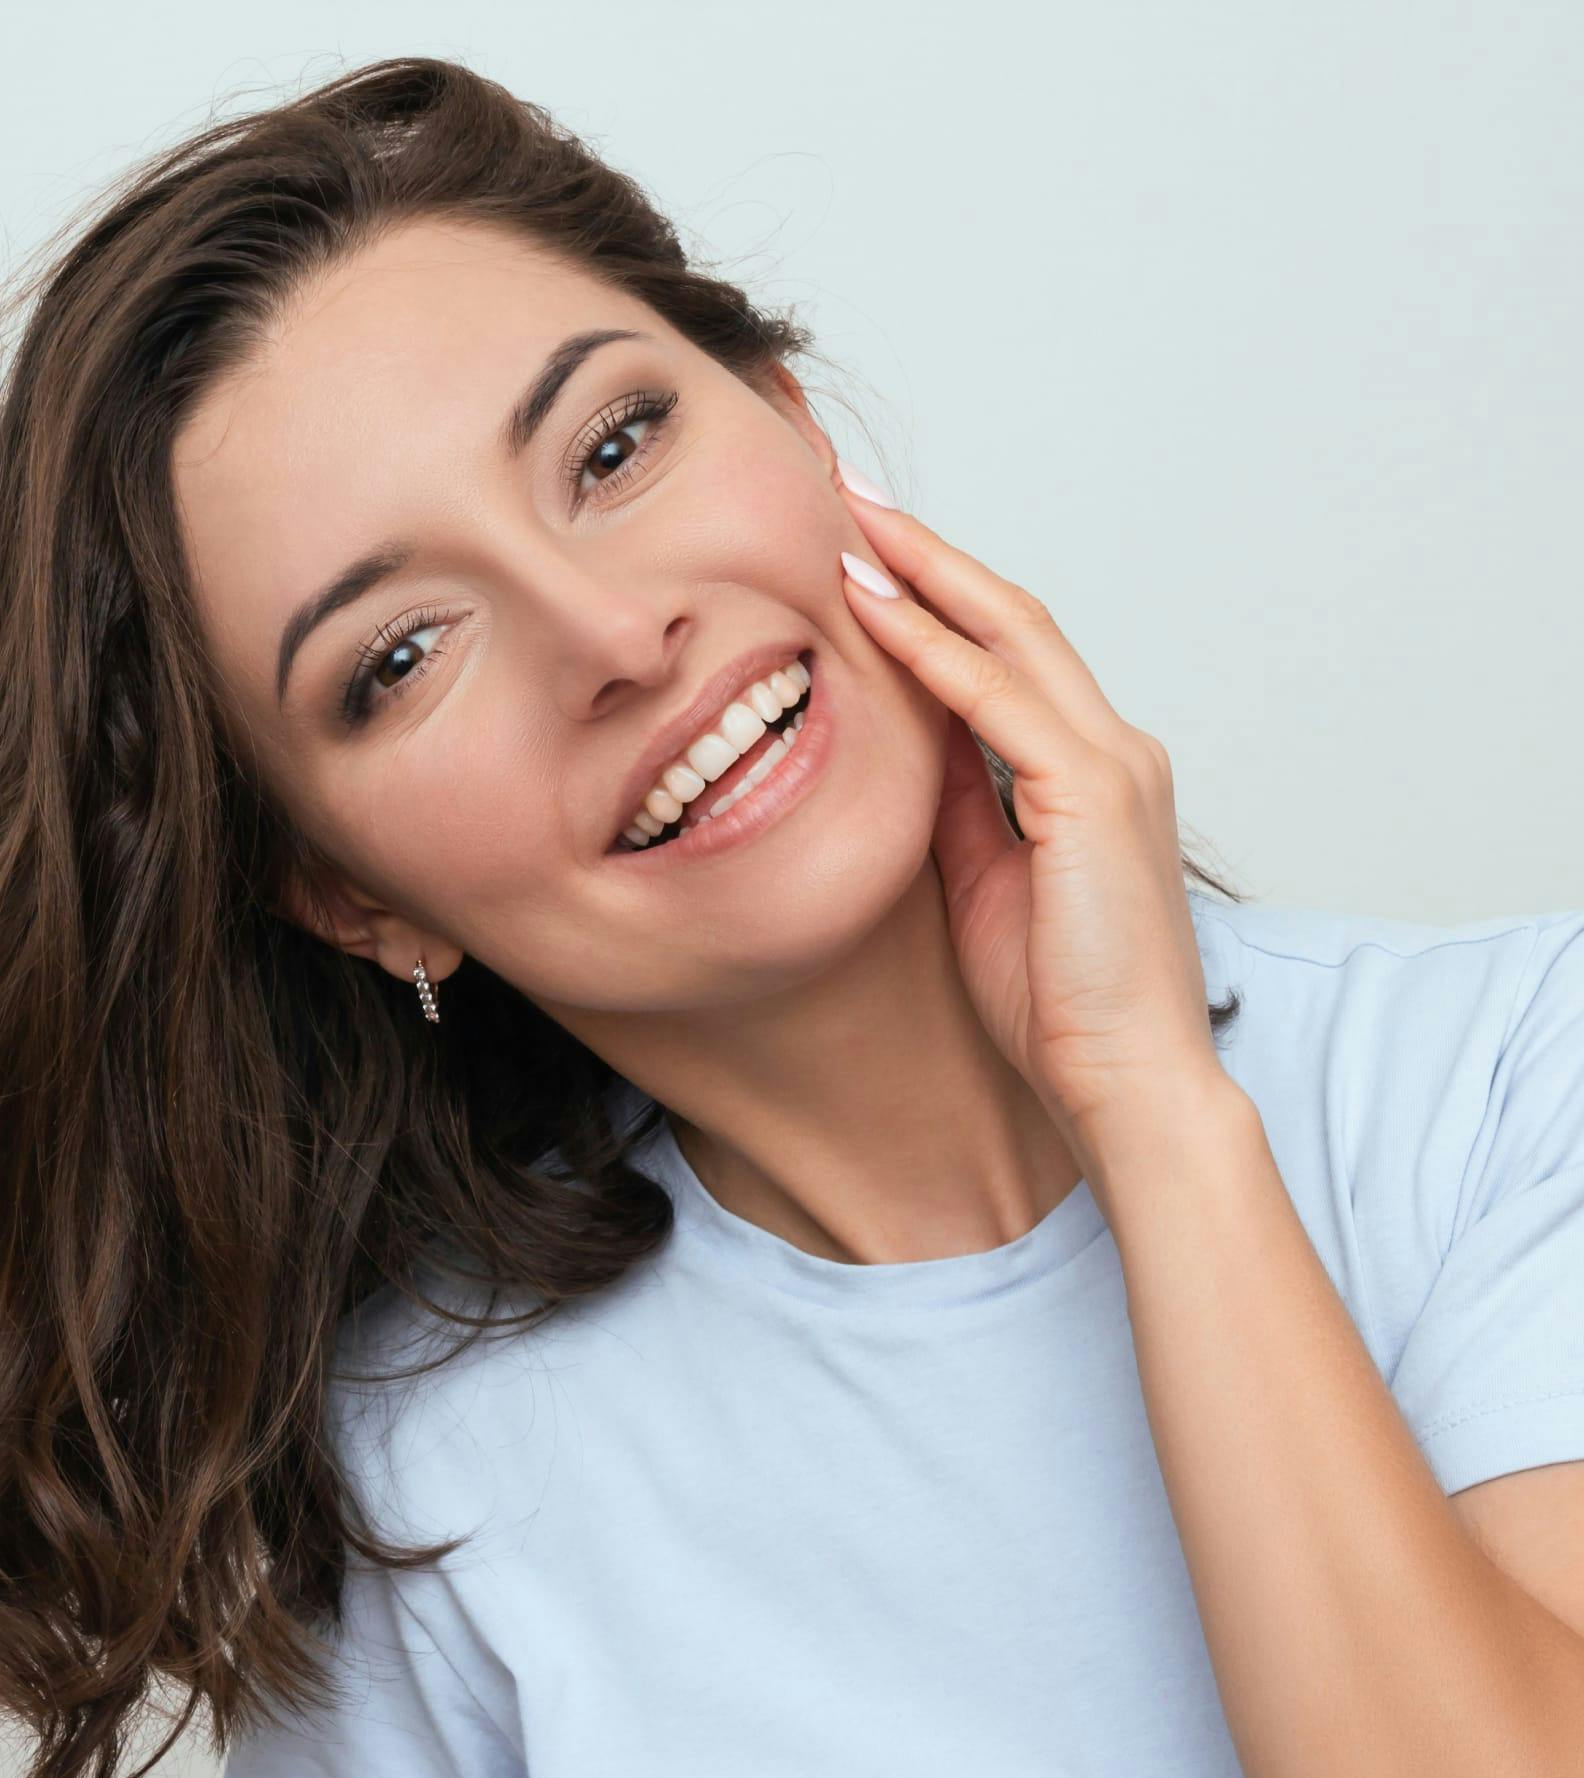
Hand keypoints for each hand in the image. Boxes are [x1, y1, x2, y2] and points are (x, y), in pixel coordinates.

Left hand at [833, 465, 1228, 1152]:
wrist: (1125, 1083)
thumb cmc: (1060, 1000)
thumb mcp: (985, 881)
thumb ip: (961, 804)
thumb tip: (912, 741)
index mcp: (1090, 772)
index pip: (1008, 654)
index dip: (937, 595)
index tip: (866, 551)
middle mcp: (1113, 749)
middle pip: (1012, 617)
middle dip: (929, 552)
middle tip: (852, 493)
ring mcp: (1111, 766)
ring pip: (1011, 635)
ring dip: (926, 574)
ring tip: (852, 520)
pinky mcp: (1093, 798)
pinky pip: (997, 703)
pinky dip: (934, 651)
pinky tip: (875, 610)